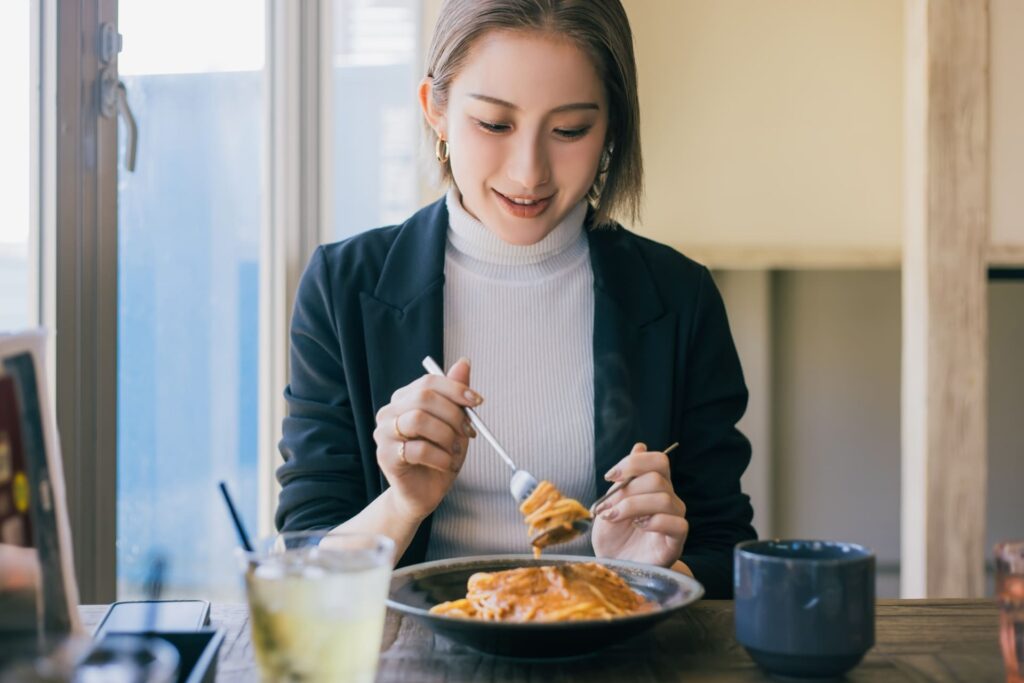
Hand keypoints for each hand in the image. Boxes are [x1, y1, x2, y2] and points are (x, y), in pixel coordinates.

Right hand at [373, 358, 479, 522]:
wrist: (424, 493)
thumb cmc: (439, 456)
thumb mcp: (454, 424)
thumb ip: (456, 394)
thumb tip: (464, 362)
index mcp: (405, 399)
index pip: (429, 382)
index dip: (456, 389)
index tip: (477, 401)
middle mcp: (390, 412)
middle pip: (424, 398)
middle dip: (454, 414)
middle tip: (468, 431)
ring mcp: (384, 433)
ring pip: (419, 420)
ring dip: (446, 436)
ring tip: (455, 450)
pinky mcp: (385, 456)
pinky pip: (418, 449)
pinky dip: (441, 457)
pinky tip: (446, 464)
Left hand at [591, 442, 687, 567]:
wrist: (613, 564)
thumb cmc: (612, 535)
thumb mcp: (610, 503)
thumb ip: (625, 478)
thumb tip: (640, 446)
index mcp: (653, 486)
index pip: (659, 461)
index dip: (635, 463)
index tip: (610, 476)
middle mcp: (668, 499)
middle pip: (657, 479)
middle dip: (626, 491)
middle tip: (607, 507)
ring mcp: (674, 519)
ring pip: (663, 499)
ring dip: (632, 506)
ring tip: (615, 518)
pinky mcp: (676, 540)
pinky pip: (677, 523)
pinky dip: (654, 522)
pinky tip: (638, 527)